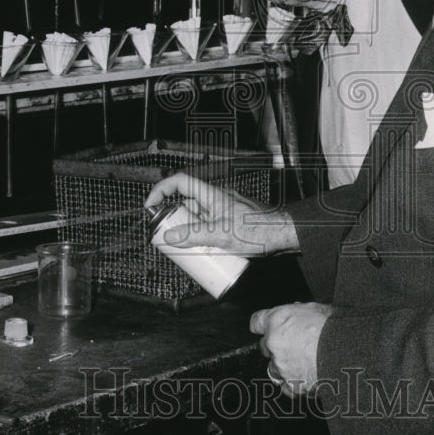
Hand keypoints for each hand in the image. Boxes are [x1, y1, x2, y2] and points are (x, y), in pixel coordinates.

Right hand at [144, 172, 298, 256]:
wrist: (283, 234)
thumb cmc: (259, 230)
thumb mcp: (221, 235)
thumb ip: (193, 235)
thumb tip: (169, 237)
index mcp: (212, 195)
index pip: (179, 182)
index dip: (161, 190)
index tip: (150, 205)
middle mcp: (216, 199)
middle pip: (185, 204)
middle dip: (174, 221)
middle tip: (168, 238)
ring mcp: (222, 210)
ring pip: (197, 218)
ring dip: (188, 232)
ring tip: (185, 250)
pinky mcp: (229, 222)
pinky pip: (208, 227)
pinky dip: (201, 237)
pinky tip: (203, 252)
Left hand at [250, 302, 331, 395]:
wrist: (348, 351)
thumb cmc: (335, 327)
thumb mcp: (316, 308)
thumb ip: (300, 311)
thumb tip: (298, 311)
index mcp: (276, 320)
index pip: (256, 322)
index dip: (262, 326)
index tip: (264, 328)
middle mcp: (273, 342)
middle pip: (265, 346)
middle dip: (276, 346)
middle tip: (295, 345)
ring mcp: (280, 365)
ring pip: (274, 367)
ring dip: (284, 366)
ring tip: (305, 363)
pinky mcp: (291, 384)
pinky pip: (285, 387)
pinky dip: (293, 384)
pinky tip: (306, 378)